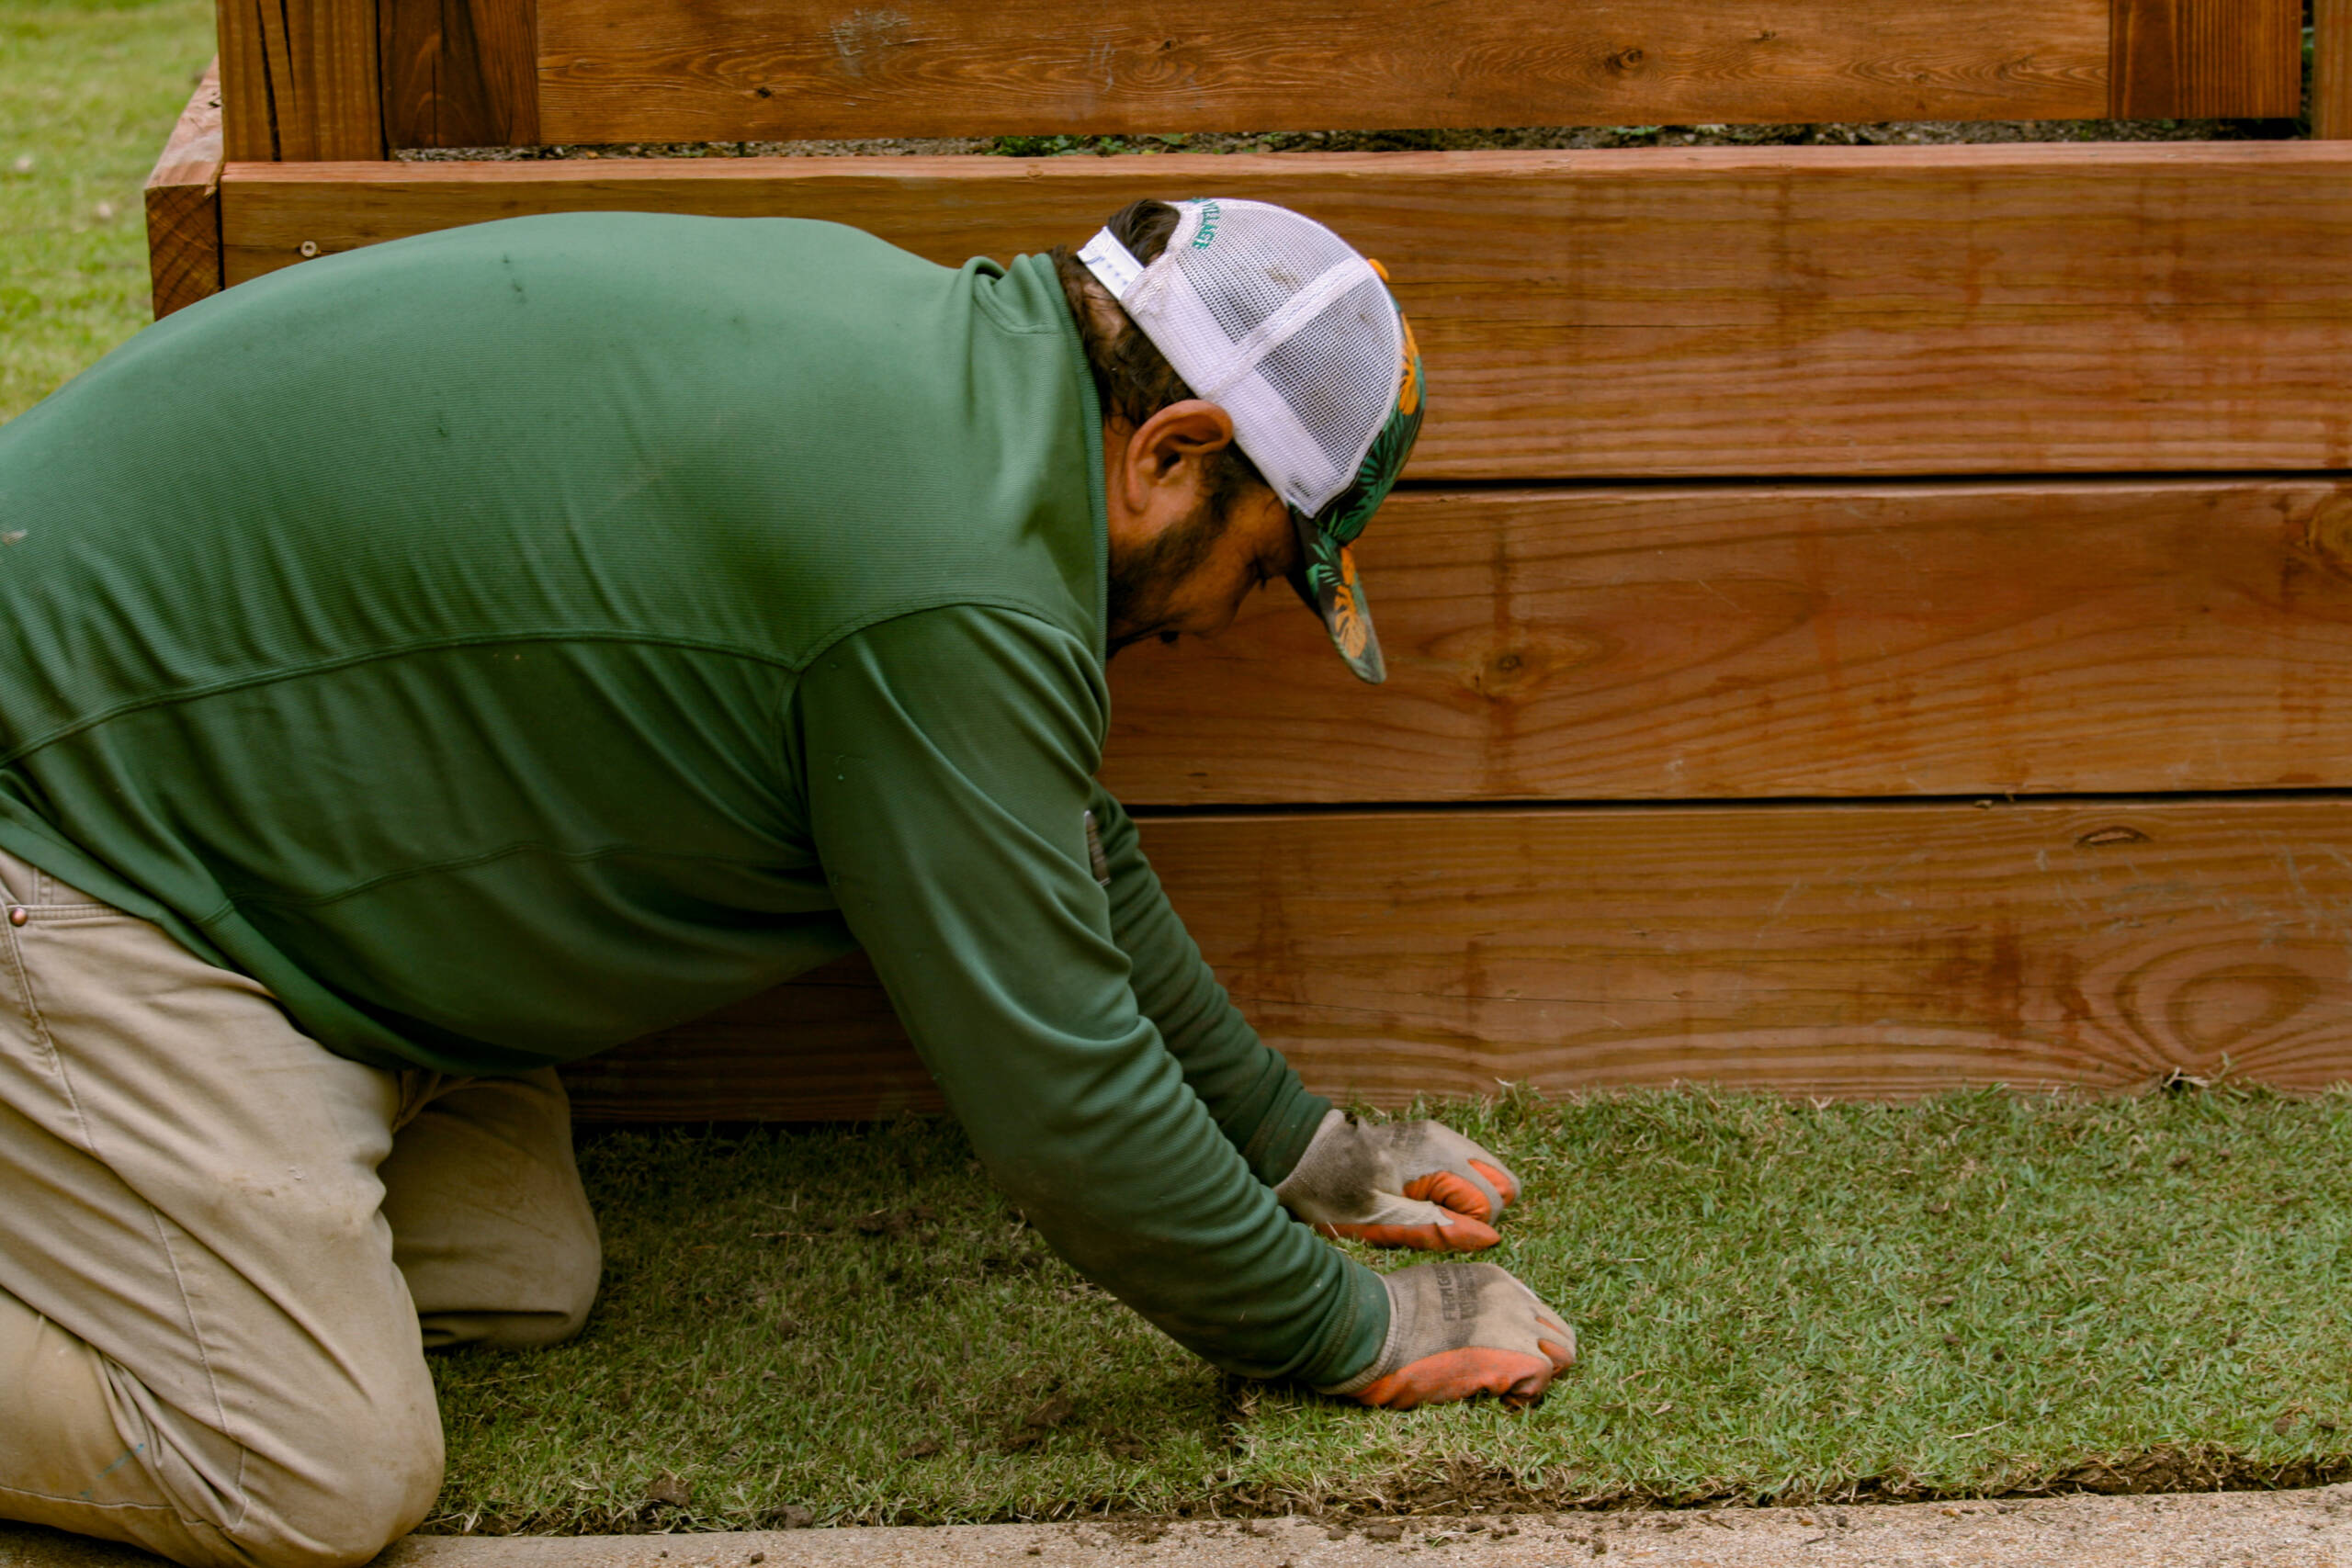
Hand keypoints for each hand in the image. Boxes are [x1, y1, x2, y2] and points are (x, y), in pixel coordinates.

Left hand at [1274, 1109, 1520, 1250]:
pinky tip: (1419, 1196)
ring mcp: (1438, 1134)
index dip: (1471, 1223)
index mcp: (1433, 1154)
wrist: (1297, 1153)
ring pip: (1487, 1174)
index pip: (1494, 1196)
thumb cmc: (1332, 1192)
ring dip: (1466, 1200)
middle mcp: (1443, 1137)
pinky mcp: (1431, 1139)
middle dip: (1476, 1211)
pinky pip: (1466, 1167)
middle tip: (1428, 1219)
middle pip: (1502, 1181)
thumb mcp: (1379, 1221)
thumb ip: (1436, 1228)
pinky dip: (1455, 1188)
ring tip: (1419, 1207)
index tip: (1432, 1227)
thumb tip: (1490, 1237)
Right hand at [1321, 1263, 1575, 1408]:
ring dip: (1538, 1376)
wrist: (1374, 1329)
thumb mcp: (1434, 1290)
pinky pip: (1543, 1382)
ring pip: (1563, 1356)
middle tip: (1509, 1379)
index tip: (1501, 1357)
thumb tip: (1464, 1325)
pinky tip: (1494, 1399)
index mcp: (1495, 1281)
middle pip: (1559, 1332)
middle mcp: (1514, 1299)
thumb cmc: (1388, 1315)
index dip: (1525, 1338)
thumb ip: (1463, 1303)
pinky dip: (1523, 1396)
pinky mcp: (1517, 1358)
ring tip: (1503, 1389)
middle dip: (1543, 1358)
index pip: (1536, 1312)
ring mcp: (1519, 1327)